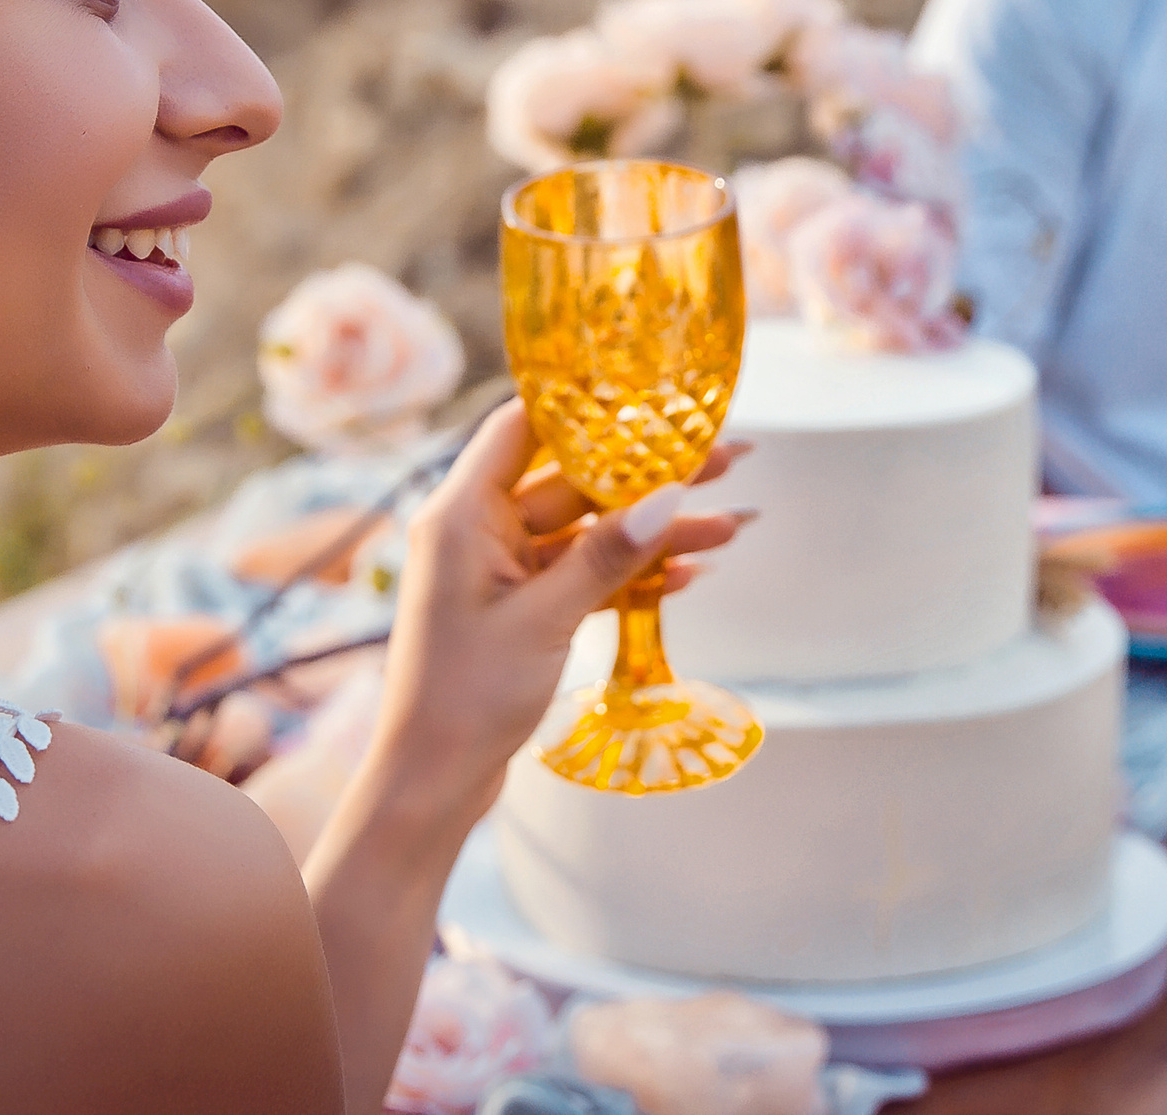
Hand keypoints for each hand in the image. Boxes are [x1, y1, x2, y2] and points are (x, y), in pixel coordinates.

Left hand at [368, 402, 750, 830]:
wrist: (432, 781)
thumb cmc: (465, 698)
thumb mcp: (543, 621)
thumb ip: (605, 556)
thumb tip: (669, 494)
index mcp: (462, 513)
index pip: (523, 426)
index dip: (585, 401)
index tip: (649, 385)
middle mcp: (478, 530)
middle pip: (574, 479)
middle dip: (650, 473)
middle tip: (726, 454)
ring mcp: (501, 570)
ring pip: (590, 531)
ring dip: (656, 529)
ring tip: (735, 519)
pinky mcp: (522, 608)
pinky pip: (585, 574)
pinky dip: (635, 574)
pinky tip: (696, 571)